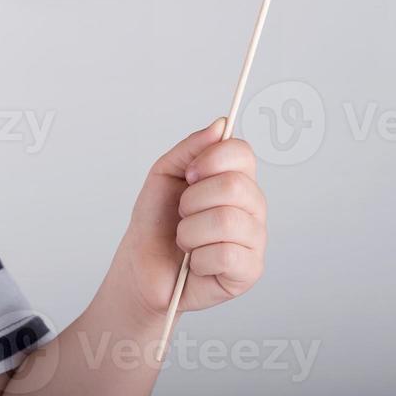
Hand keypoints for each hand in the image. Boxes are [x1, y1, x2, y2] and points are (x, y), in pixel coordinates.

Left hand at [105, 116, 266, 324]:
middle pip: (234, 186)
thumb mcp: (164, 175)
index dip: (211, 160)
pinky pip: (227, 254)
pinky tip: (196, 262)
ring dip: (190, 232)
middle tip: (182, 214)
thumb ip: (191, 148)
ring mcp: (254, 240)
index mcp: (235, 180)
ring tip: (186, 241)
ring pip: (227, 221)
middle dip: (192, 201)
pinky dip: (199, 258)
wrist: (142, 266)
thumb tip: (221, 124)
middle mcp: (251, 207)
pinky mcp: (249, 271)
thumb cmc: (156, 222)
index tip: (189, 175)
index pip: (243, 153)